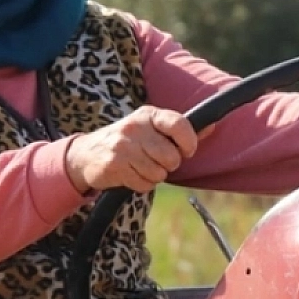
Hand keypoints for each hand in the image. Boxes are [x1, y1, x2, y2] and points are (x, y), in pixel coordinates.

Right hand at [65, 106, 199, 194]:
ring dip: (154, 176)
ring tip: (141, 167)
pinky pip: (144, 184)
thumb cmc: (128, 141)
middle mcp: (135, 127)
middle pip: (171, 157)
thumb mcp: (152, 128)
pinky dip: (141, 184)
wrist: (86, 154)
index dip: (189, 142)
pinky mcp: (114, 165)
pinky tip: (131, 174)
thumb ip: (181, 129)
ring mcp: (123, 146)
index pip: (179, 124)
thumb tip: (211, 125)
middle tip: (156, 160)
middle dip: (168, 165)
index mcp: (148, 114)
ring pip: (158, 174)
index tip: (187, 150)